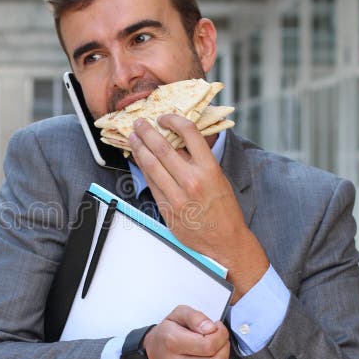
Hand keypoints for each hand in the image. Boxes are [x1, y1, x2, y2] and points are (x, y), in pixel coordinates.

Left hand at [129, 114, 268, 299]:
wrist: (224, 241)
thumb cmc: (223, 209)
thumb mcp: (218, 178)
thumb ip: (198, 160)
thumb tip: (177, 141)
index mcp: (209, 169)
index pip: (188, 133)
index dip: (173, 120)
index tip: (165, 117)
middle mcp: (191, 181)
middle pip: (162, 147)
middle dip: (147, 132)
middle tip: (139, 123)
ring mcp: (176, 196)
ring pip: (151, 165)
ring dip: (139, 148)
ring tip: (133, 138)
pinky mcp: (165, 208)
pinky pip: (150, 183)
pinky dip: (143, 169)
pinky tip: (139, 160)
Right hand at [144, 305, 235, 358]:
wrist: (153, 355)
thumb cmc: (167, 334)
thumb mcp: (178, 315)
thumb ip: (195, 316)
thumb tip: (210, 328)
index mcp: (171, 342)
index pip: (208, 345)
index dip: (221, 334)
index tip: (217, 328)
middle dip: (225, 348)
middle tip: (219, 340)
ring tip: (218, 352)